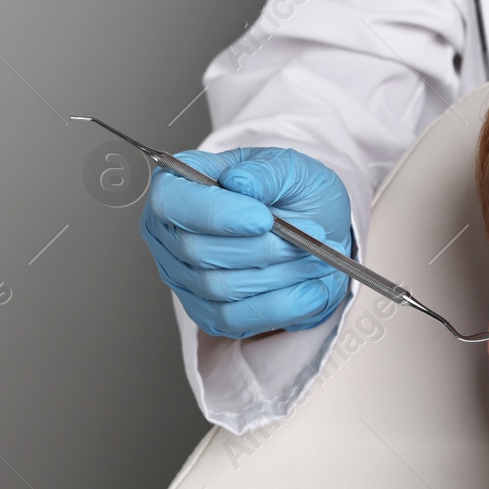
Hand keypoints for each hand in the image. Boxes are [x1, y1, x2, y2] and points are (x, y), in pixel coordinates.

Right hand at [140, 147, 353, 337]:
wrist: (316, 231)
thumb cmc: (293, 195)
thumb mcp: (290, 169)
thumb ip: (265, 171)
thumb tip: (239, 181)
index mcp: (178, 186)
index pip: (171, 202)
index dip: (214, 214)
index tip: (263, 219)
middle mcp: (171, 234)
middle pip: (198, 252)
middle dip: (262, 248)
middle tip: (310, 237)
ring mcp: (185, 278)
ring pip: (221, 287)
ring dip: (279, 275)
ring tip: (318, 258)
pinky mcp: (209, 313)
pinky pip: (235, 319)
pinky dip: (281, 306)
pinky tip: (313, 290)